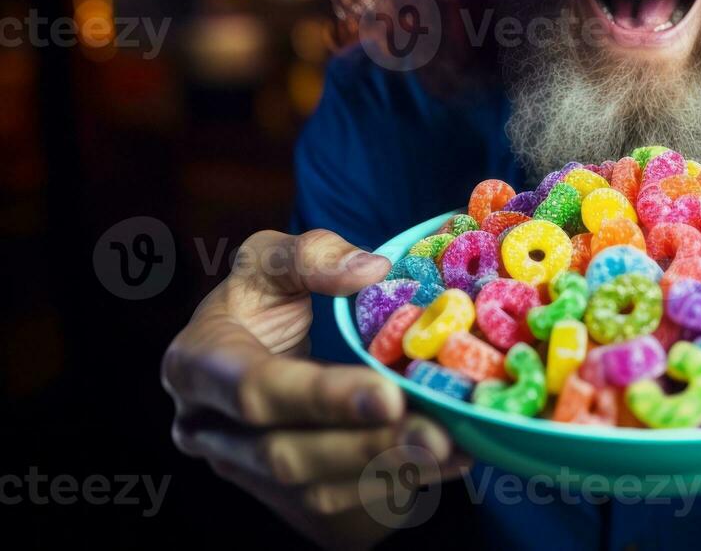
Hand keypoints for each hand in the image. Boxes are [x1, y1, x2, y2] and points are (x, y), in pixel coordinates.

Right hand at [163, 229, 465, 548]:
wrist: (248, 341)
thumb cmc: (259, 295)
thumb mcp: (271, 256)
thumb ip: (313, 255)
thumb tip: (371, 270)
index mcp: (197, 363)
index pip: (256, 389)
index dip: (322, 397)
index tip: (389, 395)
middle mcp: (207, 428)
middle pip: (284, 454)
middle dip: (364, 449)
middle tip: (435, 436)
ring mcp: (240, 466)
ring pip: (311, 488)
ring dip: (387, 472)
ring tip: (452, 448)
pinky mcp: (276, 490)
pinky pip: (334, 498)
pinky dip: (392, 481)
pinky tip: (445, 460)